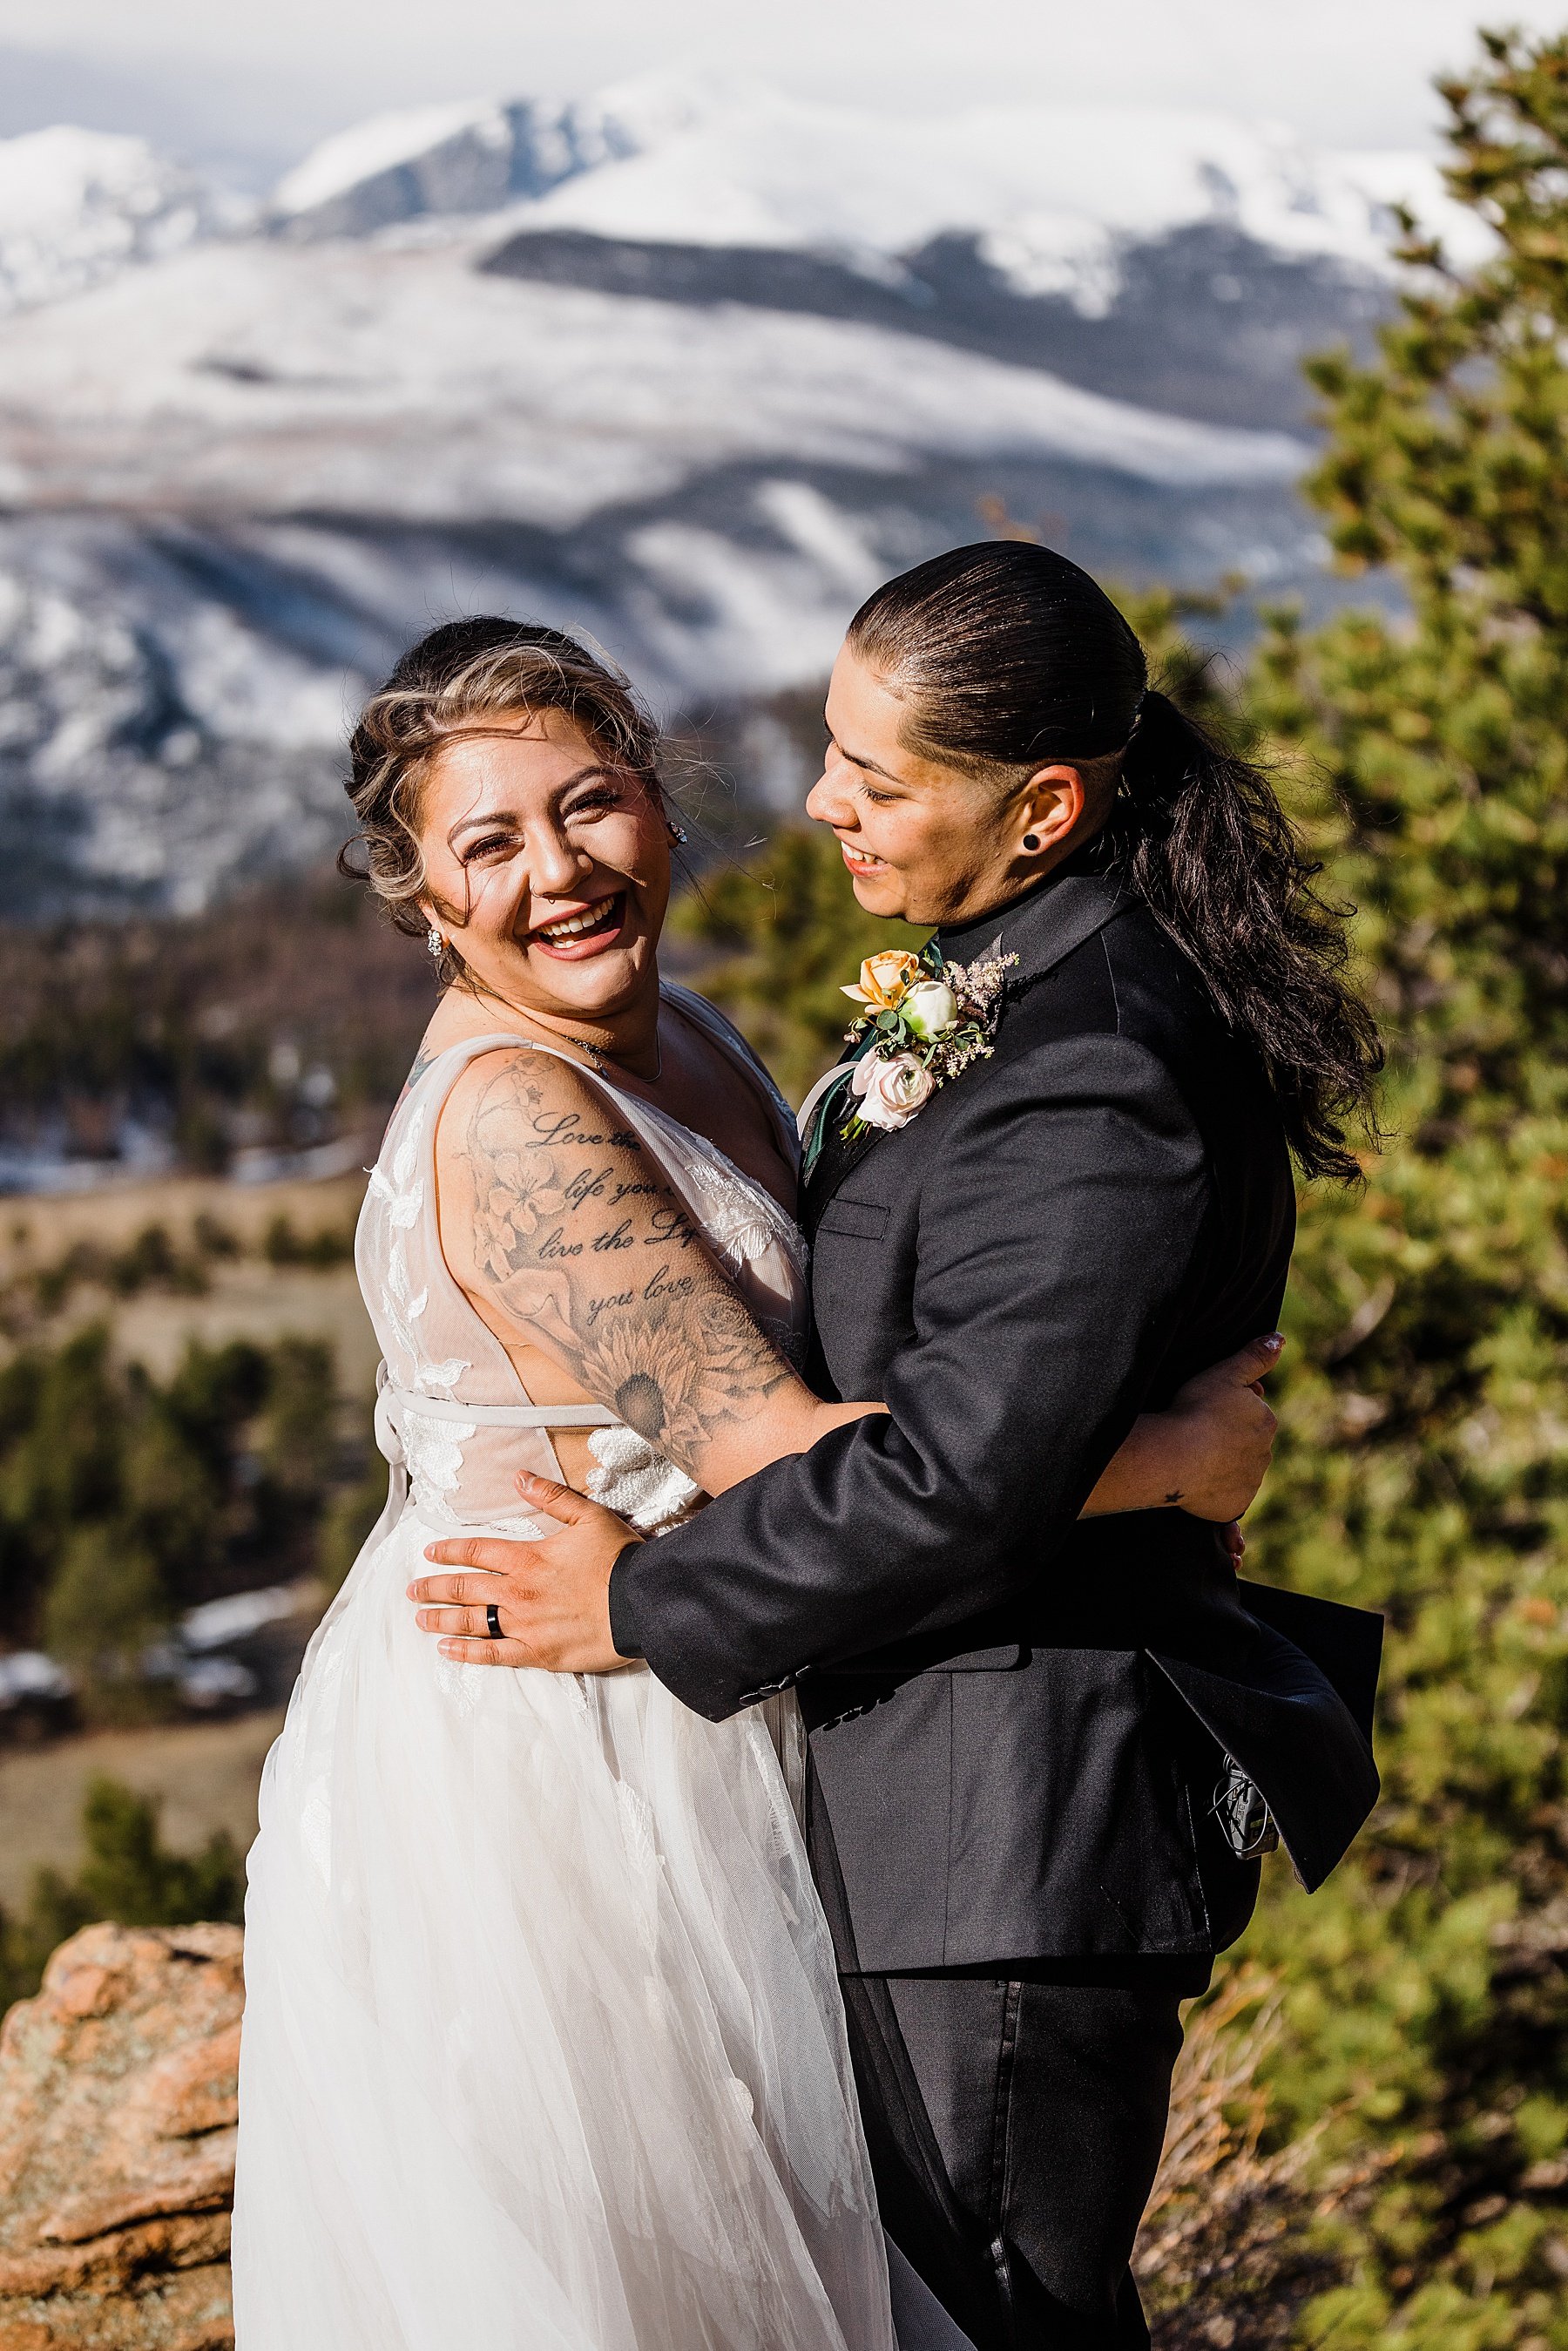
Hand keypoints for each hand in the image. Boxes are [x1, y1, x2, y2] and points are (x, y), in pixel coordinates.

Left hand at [406, 1472, 641, 1673]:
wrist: (642, 1604)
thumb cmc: (618, 1559)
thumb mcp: (589, 1517)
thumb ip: (551, 1497)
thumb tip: (520, 1477)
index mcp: (527, 1558)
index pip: (476, 1552)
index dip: (449, 1552)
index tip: (429, 1554)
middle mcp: (517, 1592)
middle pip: (464, 1588)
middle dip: (434, 1588)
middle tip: (412, 1591)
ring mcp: (524, 1625)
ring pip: (471, 1623)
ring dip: (442, 1620)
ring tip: (421, 1619)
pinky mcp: (538, 1653)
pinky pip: (493, 1655)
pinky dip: (466, 1654)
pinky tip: (447, 1651)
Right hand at [1164, 1333, 1283, 1522]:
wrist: (1173, 1457)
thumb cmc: (1196, 1410)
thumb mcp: (1225, 1373)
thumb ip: (1254, 1356)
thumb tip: (1280, 1338)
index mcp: (1267, 1423)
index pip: (1252, 1413)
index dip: (1228, 1408)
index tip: (1205, 1408)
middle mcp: (1266, 1455)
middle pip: (1246, 1443)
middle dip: (1226, 1438)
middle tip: (1196, 1431)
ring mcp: (1250, 1484)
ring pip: (1236, 1469)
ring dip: (1219, 1463)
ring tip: (1191, 1454)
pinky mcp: (1233, 1507)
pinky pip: (1225, 1496)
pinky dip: (1213, 1490)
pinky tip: (1194, 1479)